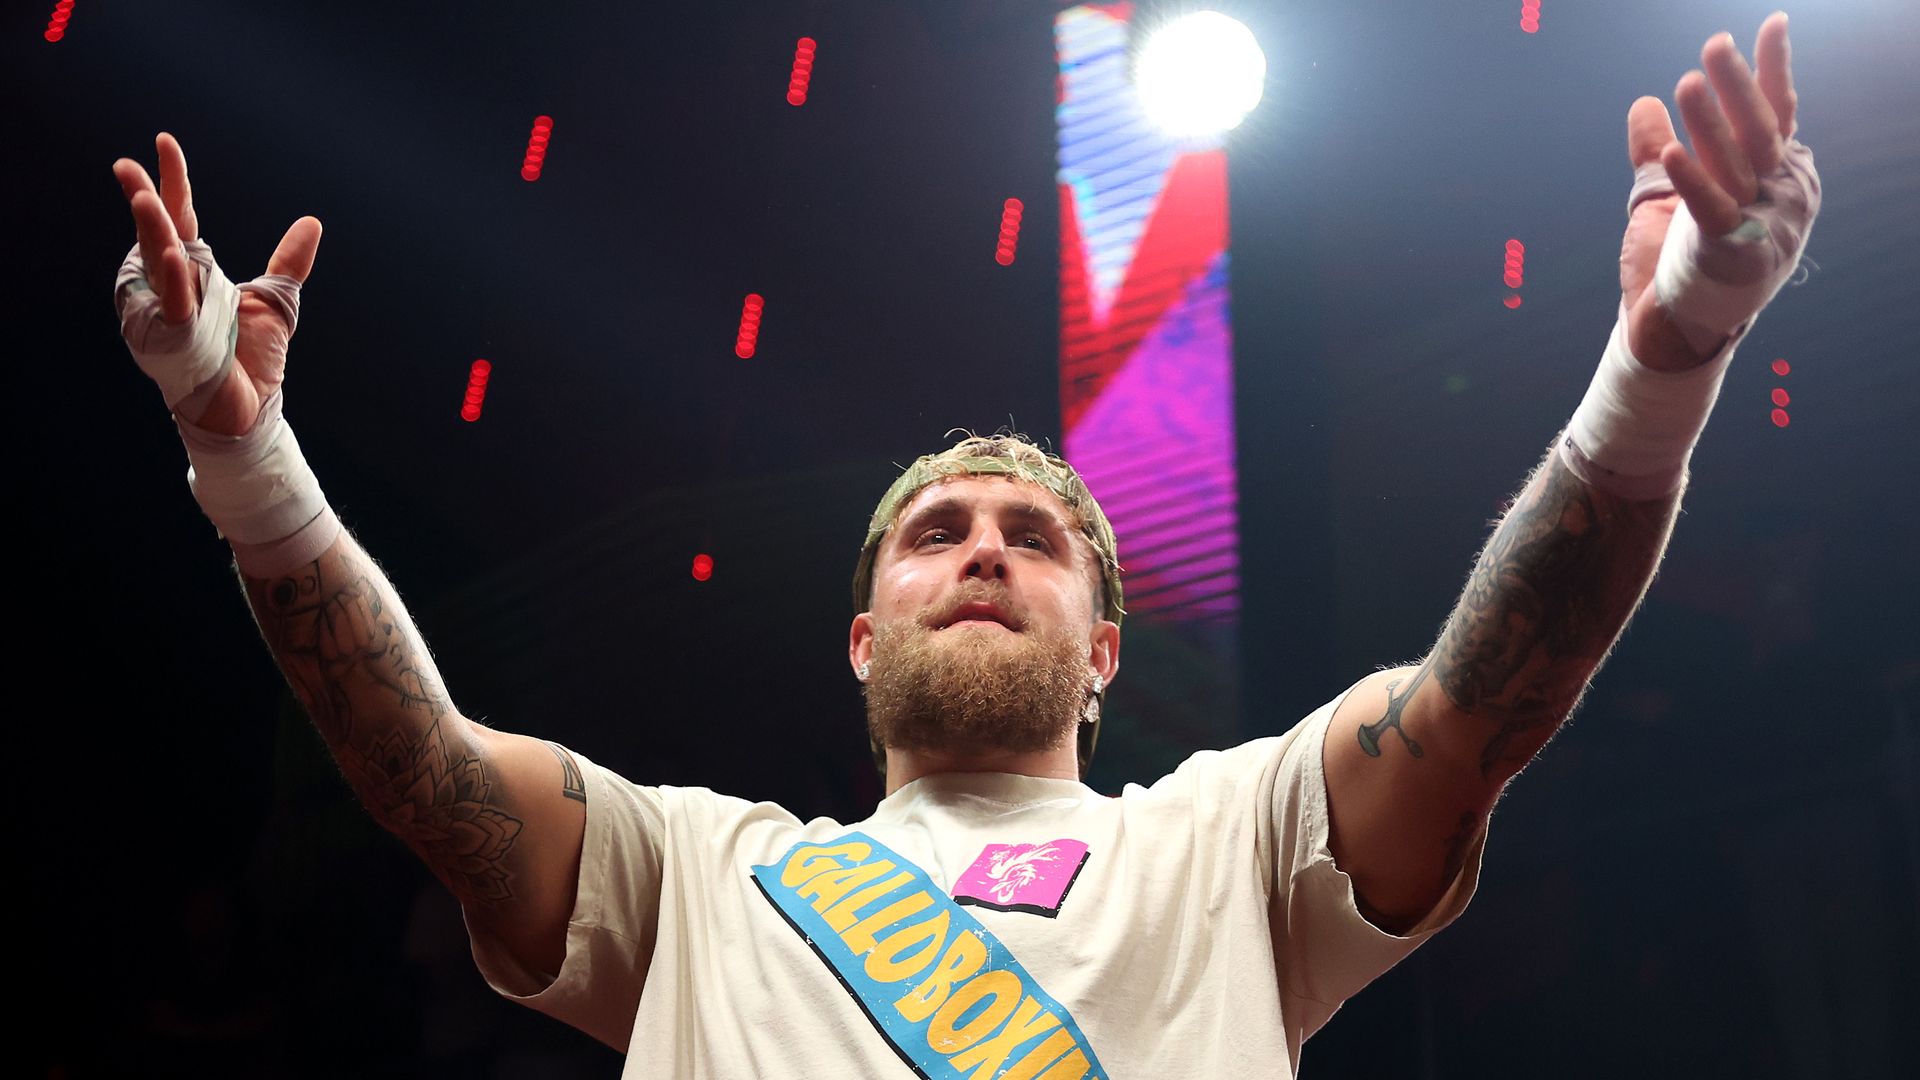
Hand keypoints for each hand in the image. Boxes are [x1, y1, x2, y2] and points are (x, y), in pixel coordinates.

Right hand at [112, 132, 323, 434]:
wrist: (251, 412)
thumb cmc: (252, 362)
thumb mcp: (276, 301)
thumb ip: (289, 261)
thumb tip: (312, 223)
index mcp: (192, 273)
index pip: (179, 217)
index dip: (172, 181)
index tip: (164, 141)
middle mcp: (170, 287)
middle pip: (155, 233)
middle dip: (142, 197)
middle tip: (127, 164)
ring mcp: (167, 312)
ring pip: (156, 263)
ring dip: (151, 231)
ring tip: (146, 196)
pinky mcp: (175, 338)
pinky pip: (173, 303)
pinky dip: (174, 279)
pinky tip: (175, 253)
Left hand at [1620, 12, 1798, 369]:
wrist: (1675, 330)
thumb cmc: (1677, 262)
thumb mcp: (1665, 198)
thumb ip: (1655, 152)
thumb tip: (1641, 103)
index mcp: (1774, 176)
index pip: (1777, 113)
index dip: (1772, 70)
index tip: (1774, 24)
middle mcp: (1780, 195)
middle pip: (1759, 129)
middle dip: (1738, 84)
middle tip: (1714, 45)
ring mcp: (1765, 224)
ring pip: (1738, 162)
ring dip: (1712, 120)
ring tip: (1688, 83)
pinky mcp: (1734, 252)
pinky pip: (1712, 208)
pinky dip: (1693, 178)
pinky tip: (1673, 151)